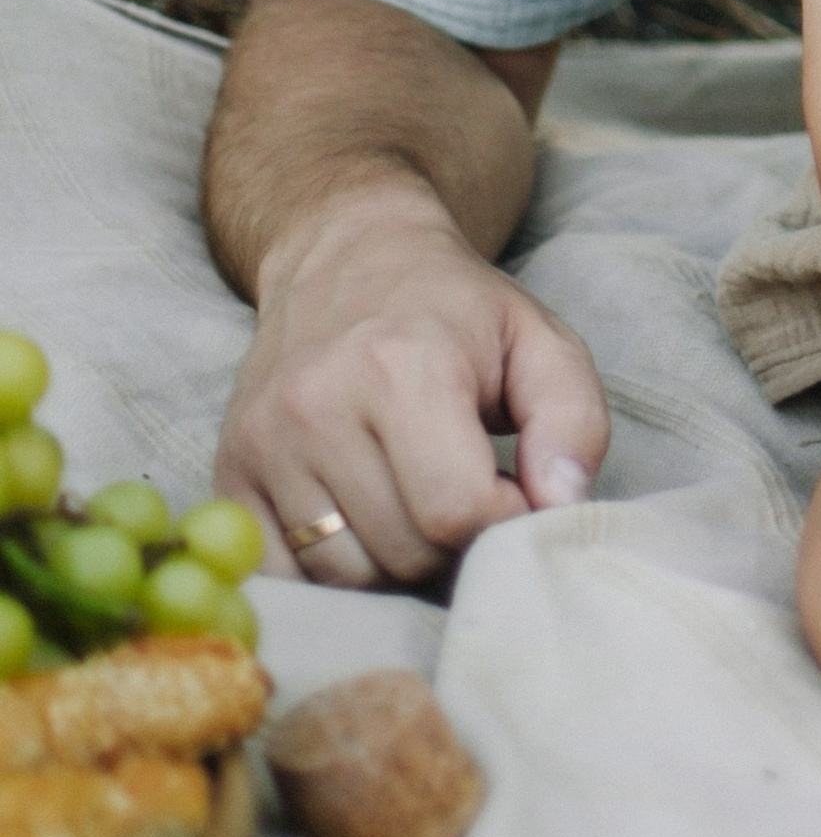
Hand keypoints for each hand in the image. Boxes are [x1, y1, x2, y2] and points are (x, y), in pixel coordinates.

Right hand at [214, 178, 610, 585]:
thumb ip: (573, 420)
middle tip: (465, 497)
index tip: (512, 491)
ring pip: (345, 579)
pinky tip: (361, 521)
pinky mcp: (230, 472)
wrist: (343, 256)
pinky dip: (332, 572)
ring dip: (394, 565)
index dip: (502, 522)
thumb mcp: (538, 339)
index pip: (456, 511)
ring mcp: (265, 443)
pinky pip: (282, 577)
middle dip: (453, 546)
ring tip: (416, 505)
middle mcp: (319, 406)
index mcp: (403, 367)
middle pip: (403, 553)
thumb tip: (561, 506)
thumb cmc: (453, 310)